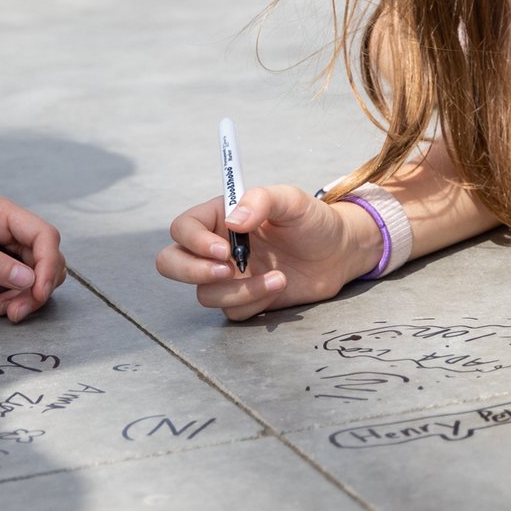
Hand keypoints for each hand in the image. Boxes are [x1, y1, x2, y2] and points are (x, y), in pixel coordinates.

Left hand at [0, 197, 66, 322]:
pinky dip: (21, 301)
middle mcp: (11, 231)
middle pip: (48, 258)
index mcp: (1, 214)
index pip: (44, 235)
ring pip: (41, 276)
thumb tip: (29, 278)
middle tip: (16, 310)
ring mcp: (9, 253)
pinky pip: (27, 289)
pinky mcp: (3, 274)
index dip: (48, 263)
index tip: (38, 291)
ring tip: (6, 311)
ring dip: (31, 297)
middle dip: (39, 286)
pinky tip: (1, 308)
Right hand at [155, 185, 372, 320]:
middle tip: (225, 271)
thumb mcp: (291, 200)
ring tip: (278, 276)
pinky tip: (280, 284)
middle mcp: (216, 247)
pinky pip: (232, 310)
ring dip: (240, 290)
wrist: (339, 254)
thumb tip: (233, 221)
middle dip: (191, 271)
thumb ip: (261, 200)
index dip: (194, 242)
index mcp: (219, 216)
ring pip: (204, 294)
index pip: (182, 228)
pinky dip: (255, 301)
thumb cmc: (313, 220)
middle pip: (171, 263)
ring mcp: (228, 276)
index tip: (225, 250)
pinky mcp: (244, 299)